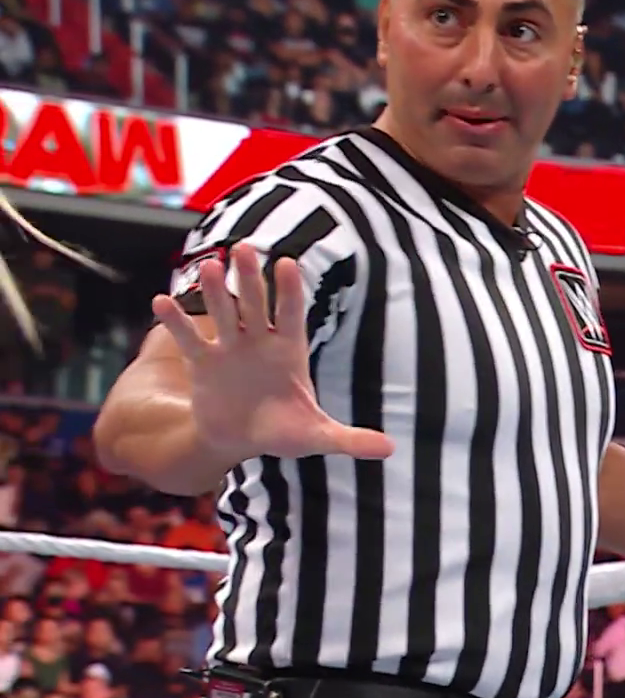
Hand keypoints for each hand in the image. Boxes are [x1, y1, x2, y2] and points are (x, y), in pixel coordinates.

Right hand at [152, 243, 393, 462]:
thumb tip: (390, 449)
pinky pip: (189, 339)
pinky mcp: (204, 363)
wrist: (242, 441)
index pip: (291, 314)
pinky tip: (161, 302)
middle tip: (243, 248)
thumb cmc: (284, 433)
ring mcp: (230, 349)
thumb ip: (349, 439)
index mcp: (290, 351)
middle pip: (254, 305)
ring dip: (214, 292)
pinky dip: (176, 322)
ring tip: (208, 266)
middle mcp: (259, 342)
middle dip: (250, 279)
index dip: (289, 291)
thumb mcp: (317, 437)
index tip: (288, 263)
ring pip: (222, 314)